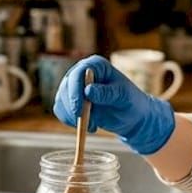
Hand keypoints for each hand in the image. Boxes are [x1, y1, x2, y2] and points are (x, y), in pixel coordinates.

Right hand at [51, 55, 175, 154]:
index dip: (75, 91)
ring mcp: (74, 86)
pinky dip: (69, 121)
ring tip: (93, 126)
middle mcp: (82, 72)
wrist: (131, 116)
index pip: (78, 73)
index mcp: (96, 65)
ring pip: (61, 100)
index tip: (79, 110)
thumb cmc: (131, 103)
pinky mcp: (70, 100)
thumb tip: (88, 90)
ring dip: (72, 116)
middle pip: (66, 86)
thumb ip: (108, 93)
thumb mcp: (123, 97)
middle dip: (72, 107)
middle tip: (85, 124)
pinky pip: (60, 110)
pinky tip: (86, 126)